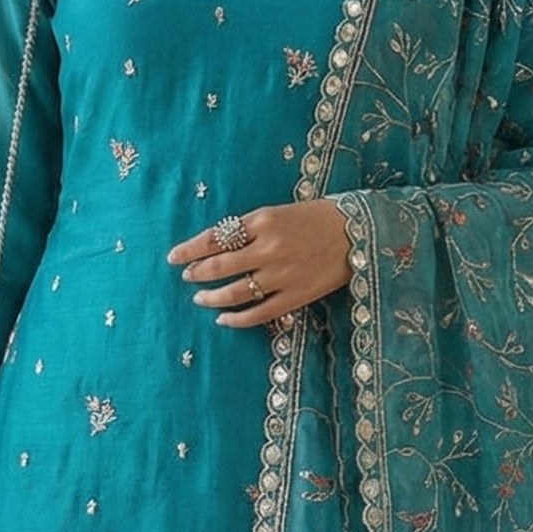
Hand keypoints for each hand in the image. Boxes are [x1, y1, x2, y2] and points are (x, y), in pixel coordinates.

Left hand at [166, 202, 351, 327]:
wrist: (358, 232)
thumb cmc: (316, 218)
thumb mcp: (279, 213)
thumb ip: (250, 229)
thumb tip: (217, 245)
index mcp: (262, 221)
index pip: (214, 237)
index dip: (190, 249)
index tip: (174, 258)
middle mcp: (269, 248)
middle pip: (219, 266)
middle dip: (197, 273)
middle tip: (187, 276)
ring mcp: (282, 275)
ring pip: (235, 292)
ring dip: (211, 297)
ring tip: (200, 298)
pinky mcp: (295, 296)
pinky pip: (258, 313)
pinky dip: (237, 318)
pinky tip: (224, 318)